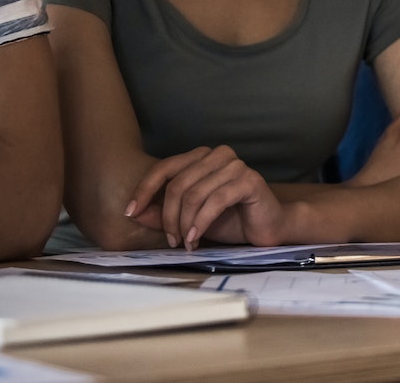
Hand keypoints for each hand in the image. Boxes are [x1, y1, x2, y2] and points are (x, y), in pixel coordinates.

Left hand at [126, 146, 288, 249]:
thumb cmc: (230, 221)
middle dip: (169, 217)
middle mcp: (217, 155)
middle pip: (177, 184)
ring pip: (194, 194)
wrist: (269, 228)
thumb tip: (134, 213)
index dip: (144, 189)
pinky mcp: (249, 180)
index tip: (130, 212)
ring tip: (187, 243)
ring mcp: (235, 165)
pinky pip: (215, 200)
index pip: (165, 168)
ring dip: (185, 224)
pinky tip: (197, 239)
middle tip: (172, 241)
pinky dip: (201, 222)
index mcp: (201, 158)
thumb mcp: (189, 219)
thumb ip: (164, 214)